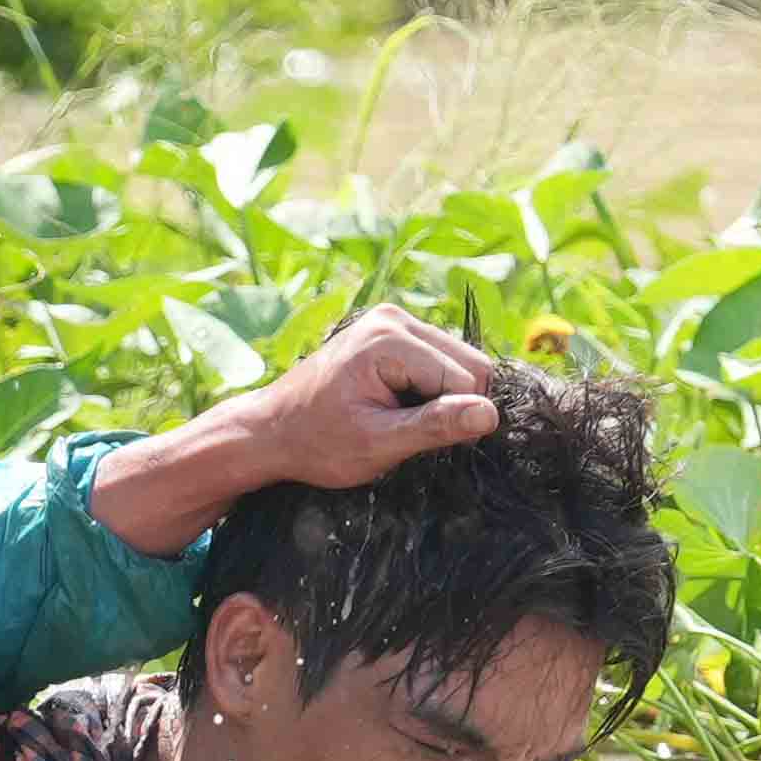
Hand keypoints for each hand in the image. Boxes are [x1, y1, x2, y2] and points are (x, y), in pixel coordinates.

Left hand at [90, 303, 501, 553]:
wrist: (271, 430)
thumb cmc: (318, 442)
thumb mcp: (377, 443)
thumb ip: (434, 427)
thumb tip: (490, 416)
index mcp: (390, 339)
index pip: (467, 379)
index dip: (455, 418)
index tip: (411, 439)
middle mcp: (395, 318)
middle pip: (471, 365)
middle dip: (451, 404)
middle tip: (403, 430)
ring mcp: (394, 320)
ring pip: (460, 364)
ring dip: (441, 398)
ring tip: (395, 417)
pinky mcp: (393, 332)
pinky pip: (440, 361)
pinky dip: (429, 389)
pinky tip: (395, 405)